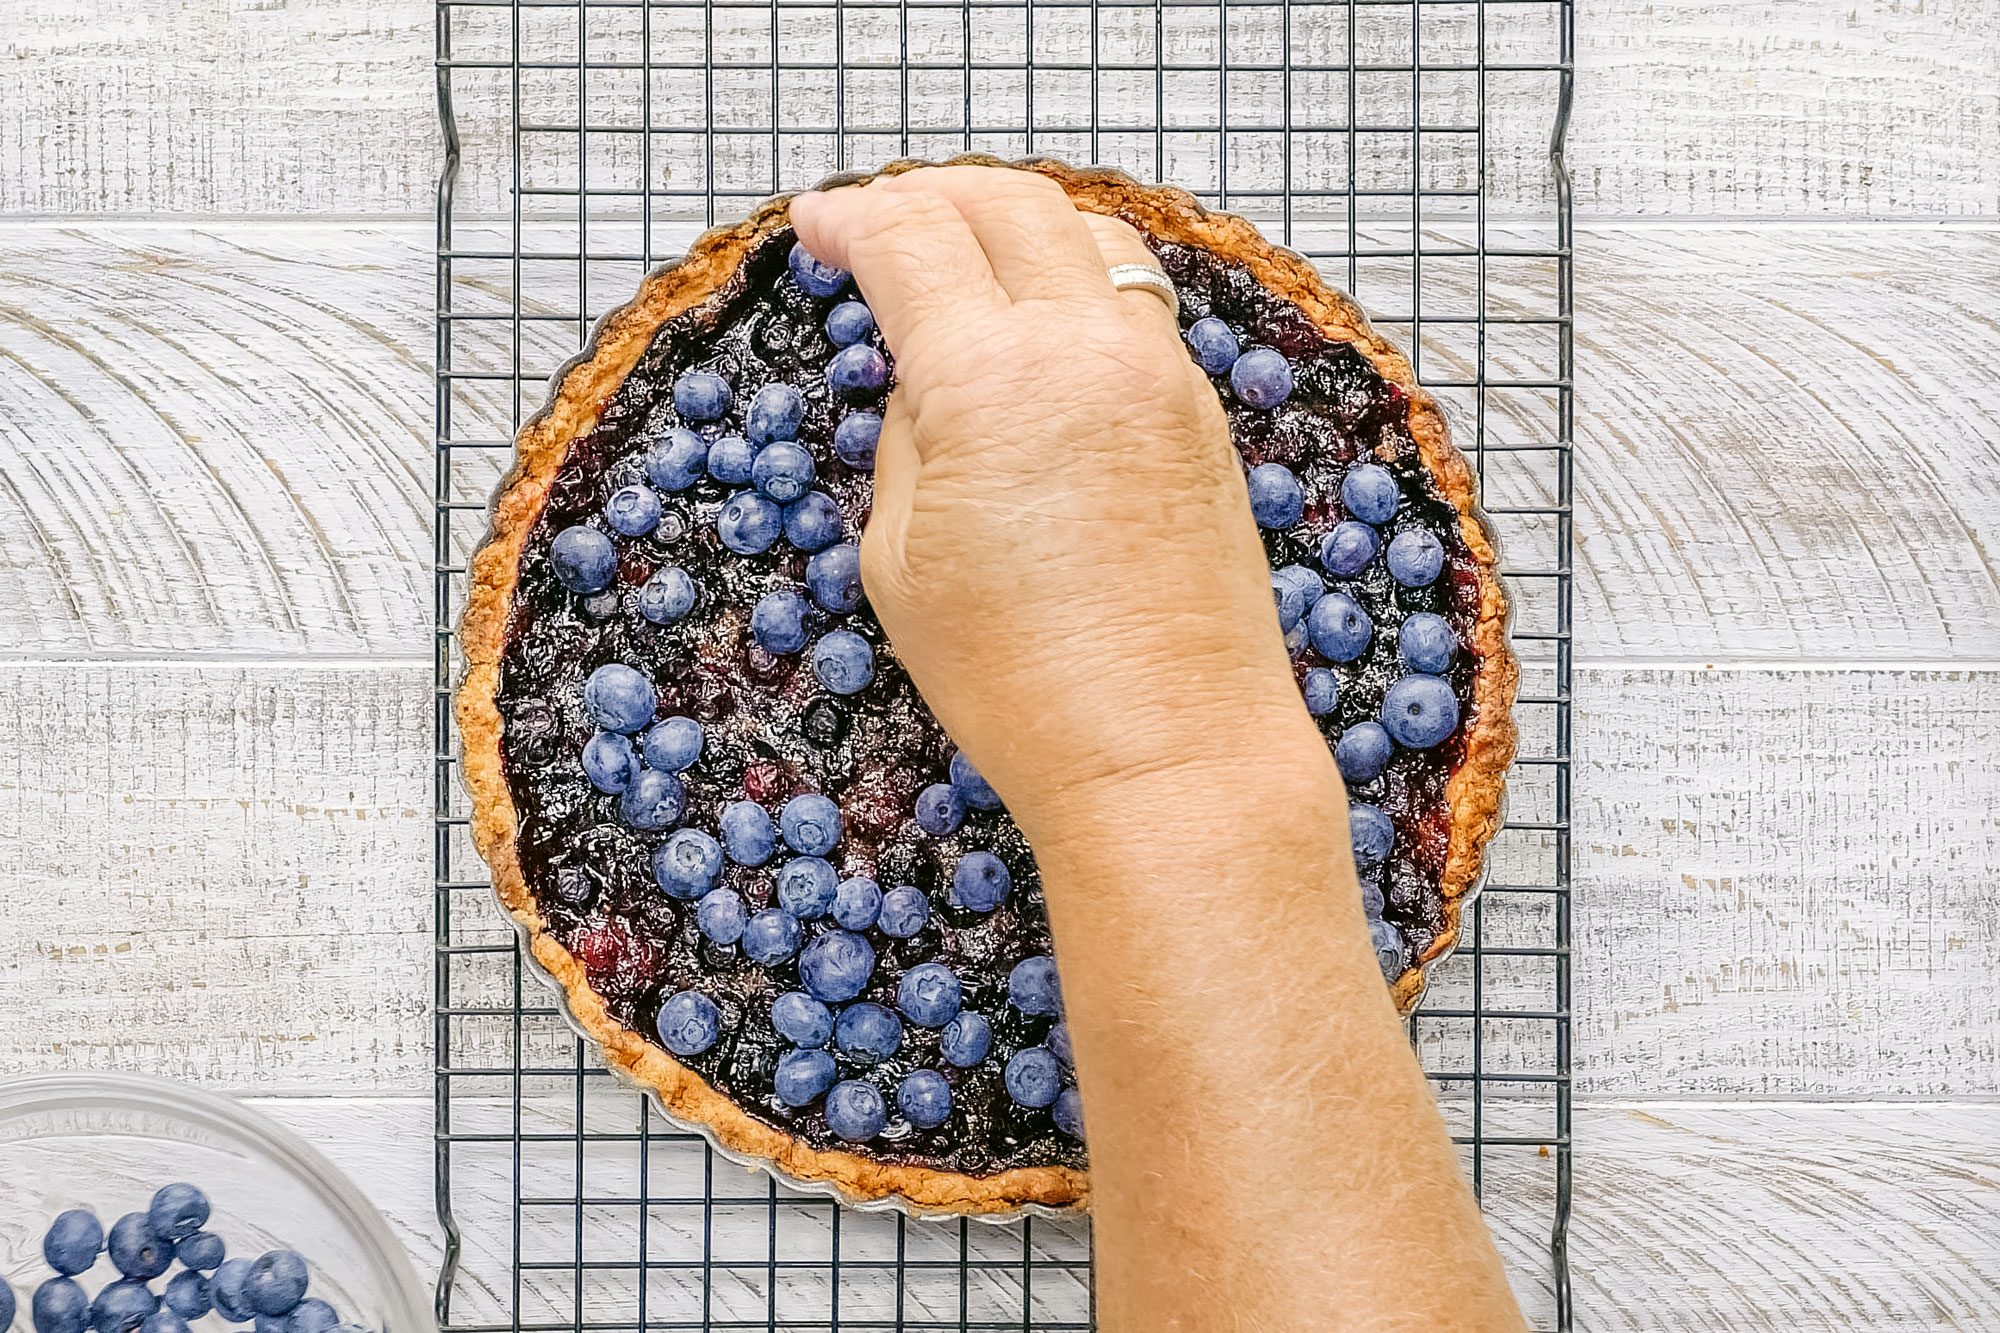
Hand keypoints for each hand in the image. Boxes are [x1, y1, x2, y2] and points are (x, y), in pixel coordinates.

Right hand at [791, 166, 1331, 836]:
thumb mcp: (902, 559)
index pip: (910, 239)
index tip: (815, 226)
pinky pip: (1135, 300)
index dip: (849, 218)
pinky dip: (1077, 276)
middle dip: (928, 195)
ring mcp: (1160, 373)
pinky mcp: (1201, 412)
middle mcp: (1087, 349)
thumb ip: (911, 438)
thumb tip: (931, 379)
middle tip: (878, 222)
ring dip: (1013, 221)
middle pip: (1005, 203)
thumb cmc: (1024, 684)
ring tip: (963, 253)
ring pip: (1086, 234)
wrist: (1168, 752)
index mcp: (992, 377)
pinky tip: (1043, 316)